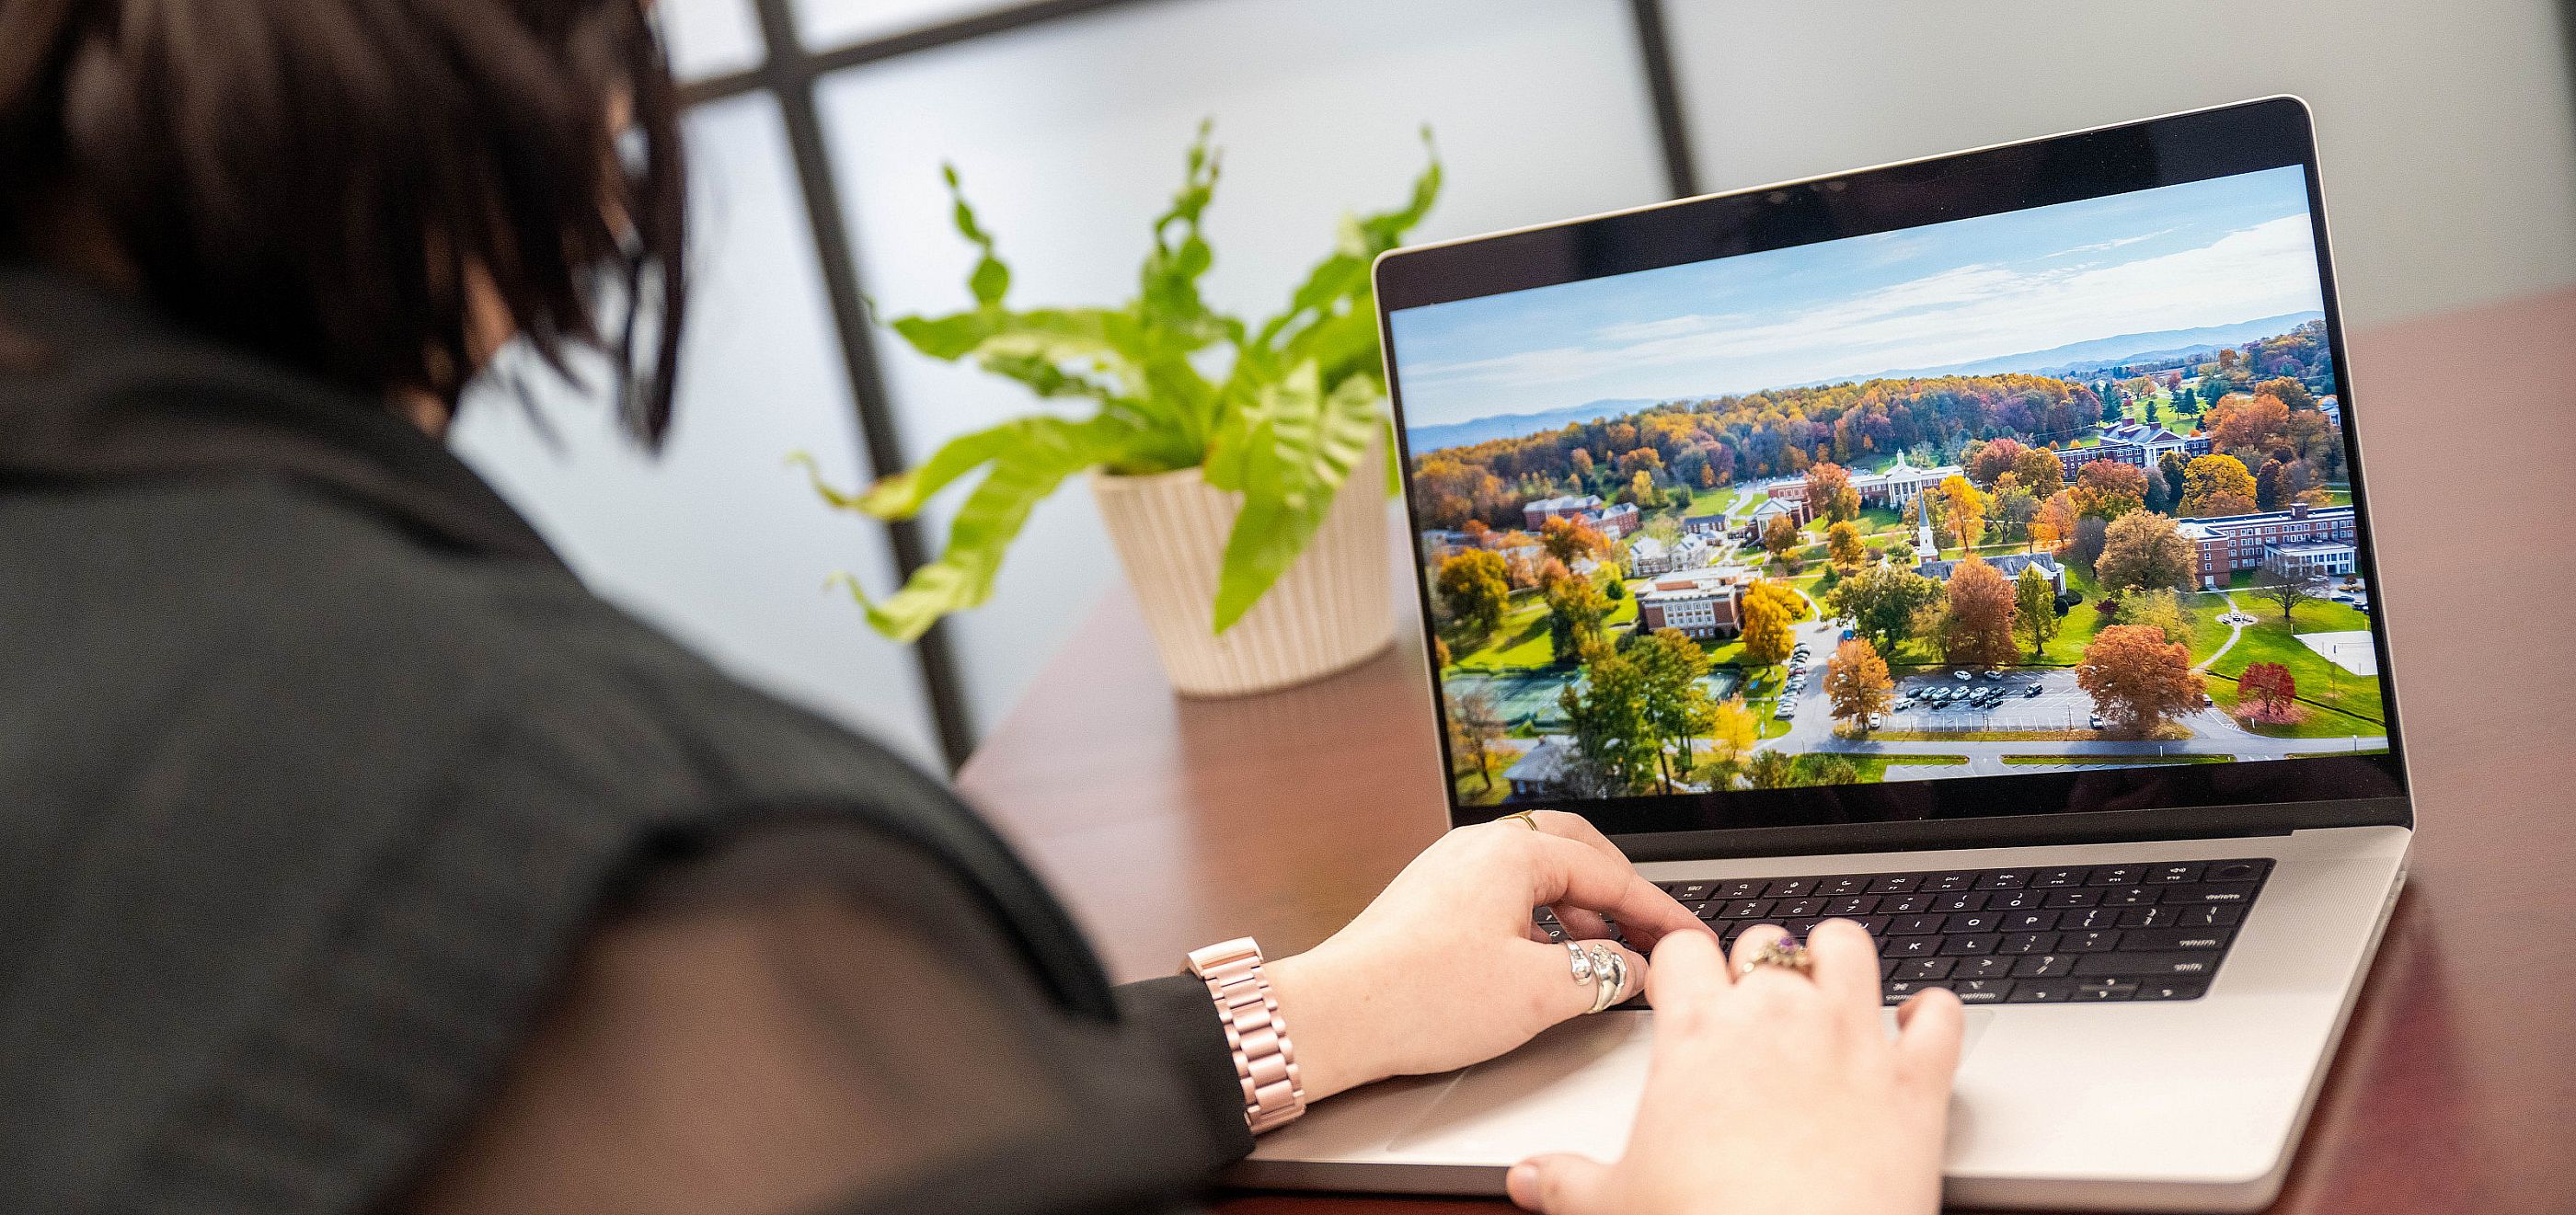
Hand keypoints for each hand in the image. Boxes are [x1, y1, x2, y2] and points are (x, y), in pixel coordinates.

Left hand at [1264, 811, 1709, 1101]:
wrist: (1336, 1015)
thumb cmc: (1421, 996)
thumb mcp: (1538, 991)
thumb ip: (1603, 974)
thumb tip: (1635, 968)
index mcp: (1512, 851)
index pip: (1609, 873)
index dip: (1659, 912)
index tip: (1688, 940)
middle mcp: (1477, 846)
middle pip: (1572, 852)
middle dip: (1617, 893)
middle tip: (1649, 932)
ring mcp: (1448, 869)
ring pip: (1535, 873)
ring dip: (1577, 908)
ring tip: (1599, 954)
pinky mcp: (1430, 900)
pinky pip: (1502, 894)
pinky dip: (1538, 920)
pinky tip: (1543, 961)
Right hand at [1505, 921, 1964, 1214]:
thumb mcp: (1615, 1204)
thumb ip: (1567, 1181)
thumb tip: (1528, 1178)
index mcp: (1697, 1034)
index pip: (1682, 951)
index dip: (1683, 962)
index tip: (1687, 979)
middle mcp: (1776, 1018)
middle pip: (1767, 939)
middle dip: (1763, 961)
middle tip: (1758, 996)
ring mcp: (1850, 1040)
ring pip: (1851, 948)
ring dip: (1843, 959)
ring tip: (1834, 980)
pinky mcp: (1916, 1079)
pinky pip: (1940, 1016)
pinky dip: (1934, 1013)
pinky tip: (1920, 1021)